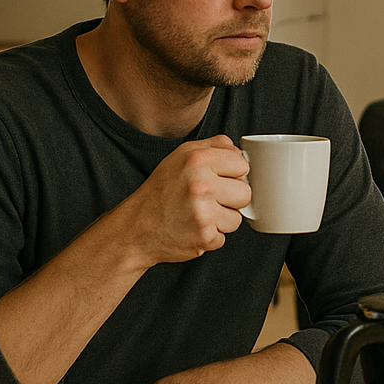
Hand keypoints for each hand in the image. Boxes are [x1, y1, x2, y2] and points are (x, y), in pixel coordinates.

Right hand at [116, 134, 251, 265]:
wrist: (137, 227)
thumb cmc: (161, 191)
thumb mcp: (182, 156)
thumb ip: (215, 146)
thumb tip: (241, 152)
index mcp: (198, 159)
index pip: (243, 165)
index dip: (233, 174)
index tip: (217, 180)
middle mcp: (201, 184)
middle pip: (246, 193)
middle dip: (230, 199)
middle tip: (207, 200)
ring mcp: (203, 212)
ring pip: (237, 218)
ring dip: (221, 220)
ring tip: (199, 214)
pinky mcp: (204, 236)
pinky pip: (224, 237)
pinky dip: (210, 236)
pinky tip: (193, 228)